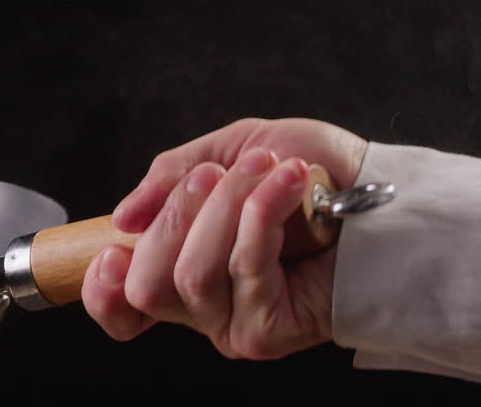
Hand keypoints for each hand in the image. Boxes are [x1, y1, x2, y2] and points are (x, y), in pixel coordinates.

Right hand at [81, 117, 367, 358]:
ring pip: (193, 275)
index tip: (113, 249)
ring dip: (226, 206)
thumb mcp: (226, 152)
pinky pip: (244, 269)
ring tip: (266, 170)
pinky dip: (261, 214)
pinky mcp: (272, 328)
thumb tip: (122, 219)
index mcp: (182, 268)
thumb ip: (168, 179)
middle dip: (176, 217)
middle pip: (148, 286)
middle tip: (212, 176)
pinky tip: (287, 186)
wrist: (377, 184)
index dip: (102, 290)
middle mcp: (205, 306)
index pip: (123, 307)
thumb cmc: (309, 170)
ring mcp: (236, 322)